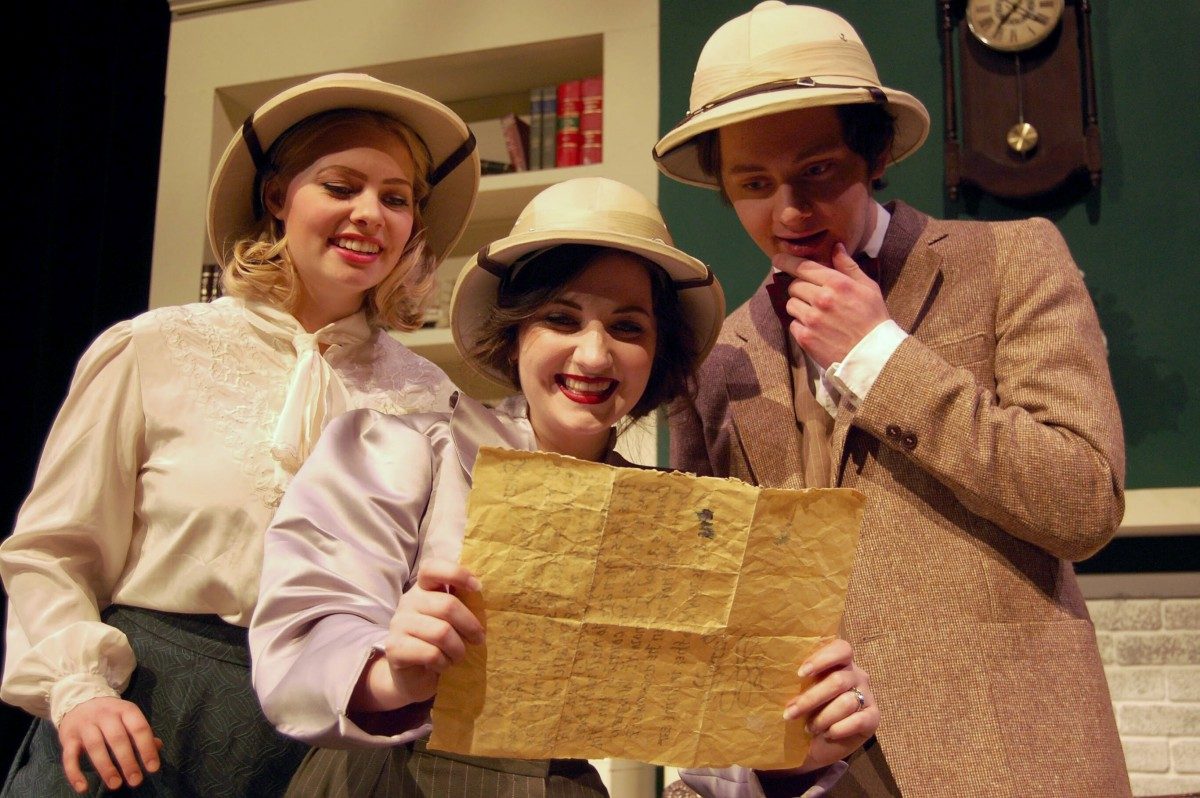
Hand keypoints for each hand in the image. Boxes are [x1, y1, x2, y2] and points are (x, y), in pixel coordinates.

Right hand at [57, 696, 161, 793]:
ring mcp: (85, 725)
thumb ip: (141, 732)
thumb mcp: (128, 717)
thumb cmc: (110, 715)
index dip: (147, 748)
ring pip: (95, 746)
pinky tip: (83, 788)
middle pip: (117, 738)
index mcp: (125, 710)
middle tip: (136, 781)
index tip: (153, 768)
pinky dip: (74, 773)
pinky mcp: (67, 738)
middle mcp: (105, 715)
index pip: (139, 728)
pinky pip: (69, 757)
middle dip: (127, 761)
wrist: (79, 701)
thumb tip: (158, 746)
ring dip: (106, 767)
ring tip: (116, 784)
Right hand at [351, 558, 484, 711]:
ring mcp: (398, 624)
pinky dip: (444, 663)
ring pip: (441, 632)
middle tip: (478, 639)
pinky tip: (441, 665)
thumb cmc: (439, 644)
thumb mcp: (451, 620)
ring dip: (458, 649)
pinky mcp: (394, 648)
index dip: (456, 573)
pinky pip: (431, 654)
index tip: (477, 588)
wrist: (412, 677)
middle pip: (447, 605)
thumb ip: (462, 604)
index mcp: (423, 589)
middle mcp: (408, 601)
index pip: (432, 568)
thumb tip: (483, 594)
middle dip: (470, 625)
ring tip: (458, 656)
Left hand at [773, 243, 890, 368]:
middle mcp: (821, 299)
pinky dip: (801, 326)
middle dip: (801, 288)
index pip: (802, 267)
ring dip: (799, 307)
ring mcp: (811, 319)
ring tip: (816, 314)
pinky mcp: (805, 338)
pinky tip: (816, 330)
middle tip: (813, 296)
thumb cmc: (874, 319)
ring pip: (791, 305)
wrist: (874, 355)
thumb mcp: (868, 288)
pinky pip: (793, 325)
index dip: (786, 261)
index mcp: (836, 283)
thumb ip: (848, 266)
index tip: (778, 259)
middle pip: (794, 286)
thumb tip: (836, 247)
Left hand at [782, 638, 878, 773]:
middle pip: (838, 681)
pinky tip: (828, 734)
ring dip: (823, 718)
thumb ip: (800, 682)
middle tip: (791, 712)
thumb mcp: (802, 693)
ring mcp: (867, 696)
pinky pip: (859, 720)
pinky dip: (839, 728)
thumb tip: (780, 677)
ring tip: (809, 728)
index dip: (822, 659)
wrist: (818, 743)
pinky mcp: (873, 718)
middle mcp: (857, 675)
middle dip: (811, 699)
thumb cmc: (808, 711)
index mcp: (840, 662)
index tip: (800, 674)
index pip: (841, 649)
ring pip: (846, 702)